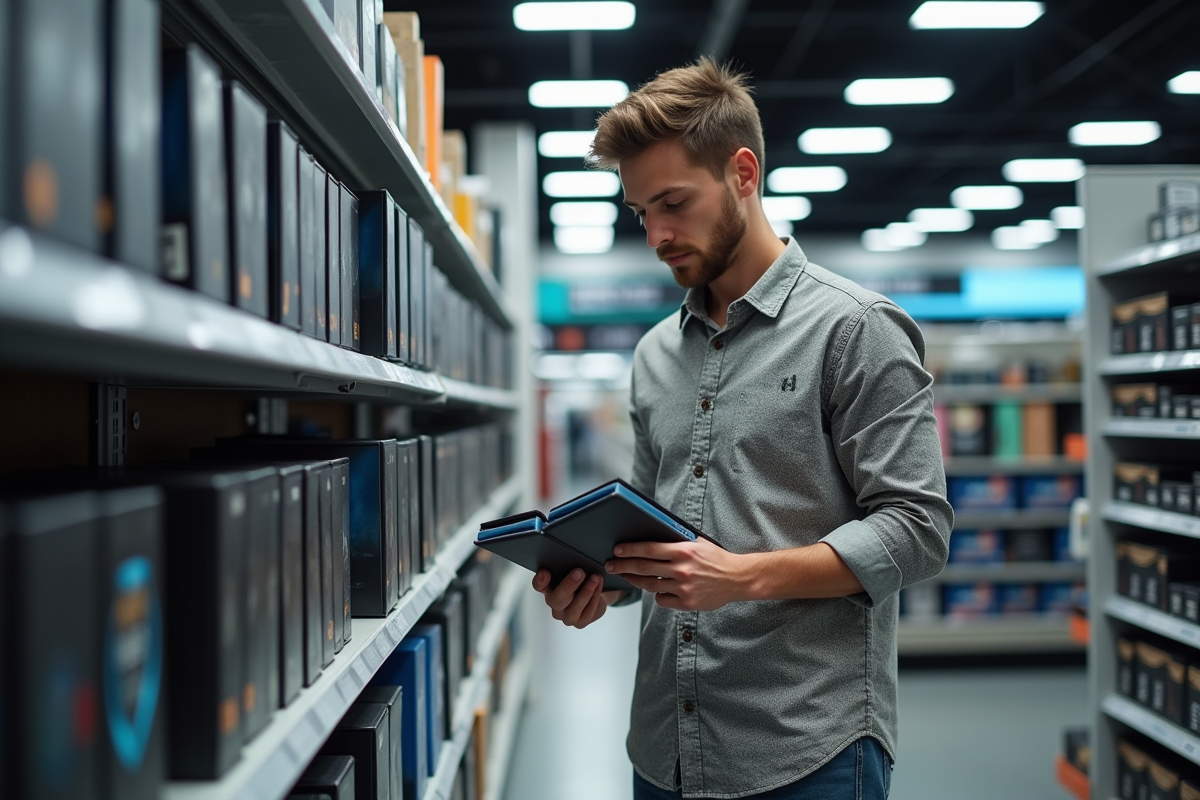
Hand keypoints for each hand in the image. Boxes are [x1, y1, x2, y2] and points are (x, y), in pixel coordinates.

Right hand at [532, 568, 623, 628]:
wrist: (596, 595)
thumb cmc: (582, 580)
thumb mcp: (574, 571)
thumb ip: (568, 567)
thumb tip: (574, 557)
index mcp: (548, 589)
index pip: (539, 586)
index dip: (540, 581)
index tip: (546, 572)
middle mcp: (555, 605)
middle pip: (557, 599)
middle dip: (568, 585)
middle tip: (579, 572)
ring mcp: (567, 616)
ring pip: (574, 608)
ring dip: (586, 591)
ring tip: (595, 577)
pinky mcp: (580, 623)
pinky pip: (588, 612)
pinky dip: (595, 597)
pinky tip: (599, 586)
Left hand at [606, 537, 747, 610]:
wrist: (737, 578)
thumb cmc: (716, 558)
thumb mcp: (698, 543)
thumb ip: (677, 541)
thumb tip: (654, 536)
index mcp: (684, 551)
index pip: (650, 549)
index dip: (630, 550)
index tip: (617, 550)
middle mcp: (682, 570)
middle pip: (644, 568)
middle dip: (623, 567)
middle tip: (610, 566)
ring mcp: (684, 588)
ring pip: (650, 586)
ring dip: (635, 581)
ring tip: (627, 577)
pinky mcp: (687, 603)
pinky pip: (663, 599)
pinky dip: (658, 595)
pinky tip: (658, 589)